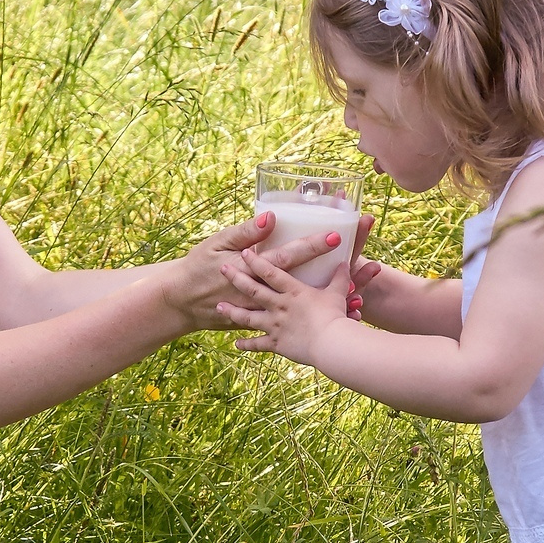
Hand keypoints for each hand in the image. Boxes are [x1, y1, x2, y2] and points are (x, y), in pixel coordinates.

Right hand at [173, 213, 351, 330]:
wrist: (180, 301)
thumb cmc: (198, 266)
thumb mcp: (218, 242)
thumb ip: (246, 231)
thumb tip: (272, 216)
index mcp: (253, 268)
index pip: (288, 255)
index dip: (312, 247)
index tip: (337, 237)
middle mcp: (261, 292)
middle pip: (303, 283)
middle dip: (332, 276)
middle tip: (363, 266)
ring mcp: (261, 311)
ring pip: (300, 310)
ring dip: (328, 307)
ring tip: (358, 303)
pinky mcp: (259, 324)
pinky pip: (290, 325)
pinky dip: (311, 326)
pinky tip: (332, 327)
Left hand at [217, 243, 353, 362]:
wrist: (331, 344)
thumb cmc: (335, 316)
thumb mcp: (338, 293)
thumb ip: (339, 277)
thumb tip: (344, 262)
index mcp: (292, 291)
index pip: (270, 271)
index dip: (256, 261)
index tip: (244, 252)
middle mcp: (279, 306)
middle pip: (253, 290)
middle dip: (236, 279)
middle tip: (222, 270)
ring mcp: (275, 325)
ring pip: (248, 317)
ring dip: (233, 312)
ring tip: (219, 307)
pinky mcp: (277, 344)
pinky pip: (258, 344)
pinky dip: (247, 344)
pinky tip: (236, 344)